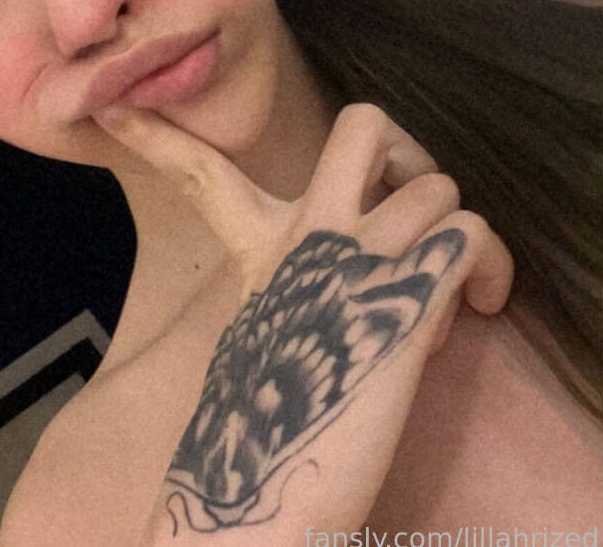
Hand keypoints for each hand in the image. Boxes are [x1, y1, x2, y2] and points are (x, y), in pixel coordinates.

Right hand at [93, 102, 513, 537]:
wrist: (263, 496)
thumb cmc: (268, 421)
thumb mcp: (266, 323)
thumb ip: (298, 274)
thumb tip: (353, 255)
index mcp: (259, 245)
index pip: (201, 173)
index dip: (157, 135)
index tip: (116, 107)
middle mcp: (305, 237)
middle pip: (363, 124)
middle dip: (404, 147)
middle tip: (408, 195)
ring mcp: (353, 263)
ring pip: (439, 187)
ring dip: (453, 236)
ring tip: (440, 294)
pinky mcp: (402, 303)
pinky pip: (468, 237)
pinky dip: (487, 267)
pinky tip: (474, 307)